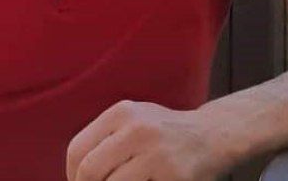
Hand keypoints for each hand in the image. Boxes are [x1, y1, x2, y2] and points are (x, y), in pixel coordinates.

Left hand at [66, 101, 229, 180]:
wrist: (215, 135)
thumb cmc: (166, 134)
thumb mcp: (133, 122)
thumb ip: (104, 141)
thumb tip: (74, 174)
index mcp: (122, 113)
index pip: (77, 150)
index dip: (72, 175)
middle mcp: (137, 129)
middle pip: (89, 171)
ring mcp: (156, 152)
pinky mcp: (173, 175)